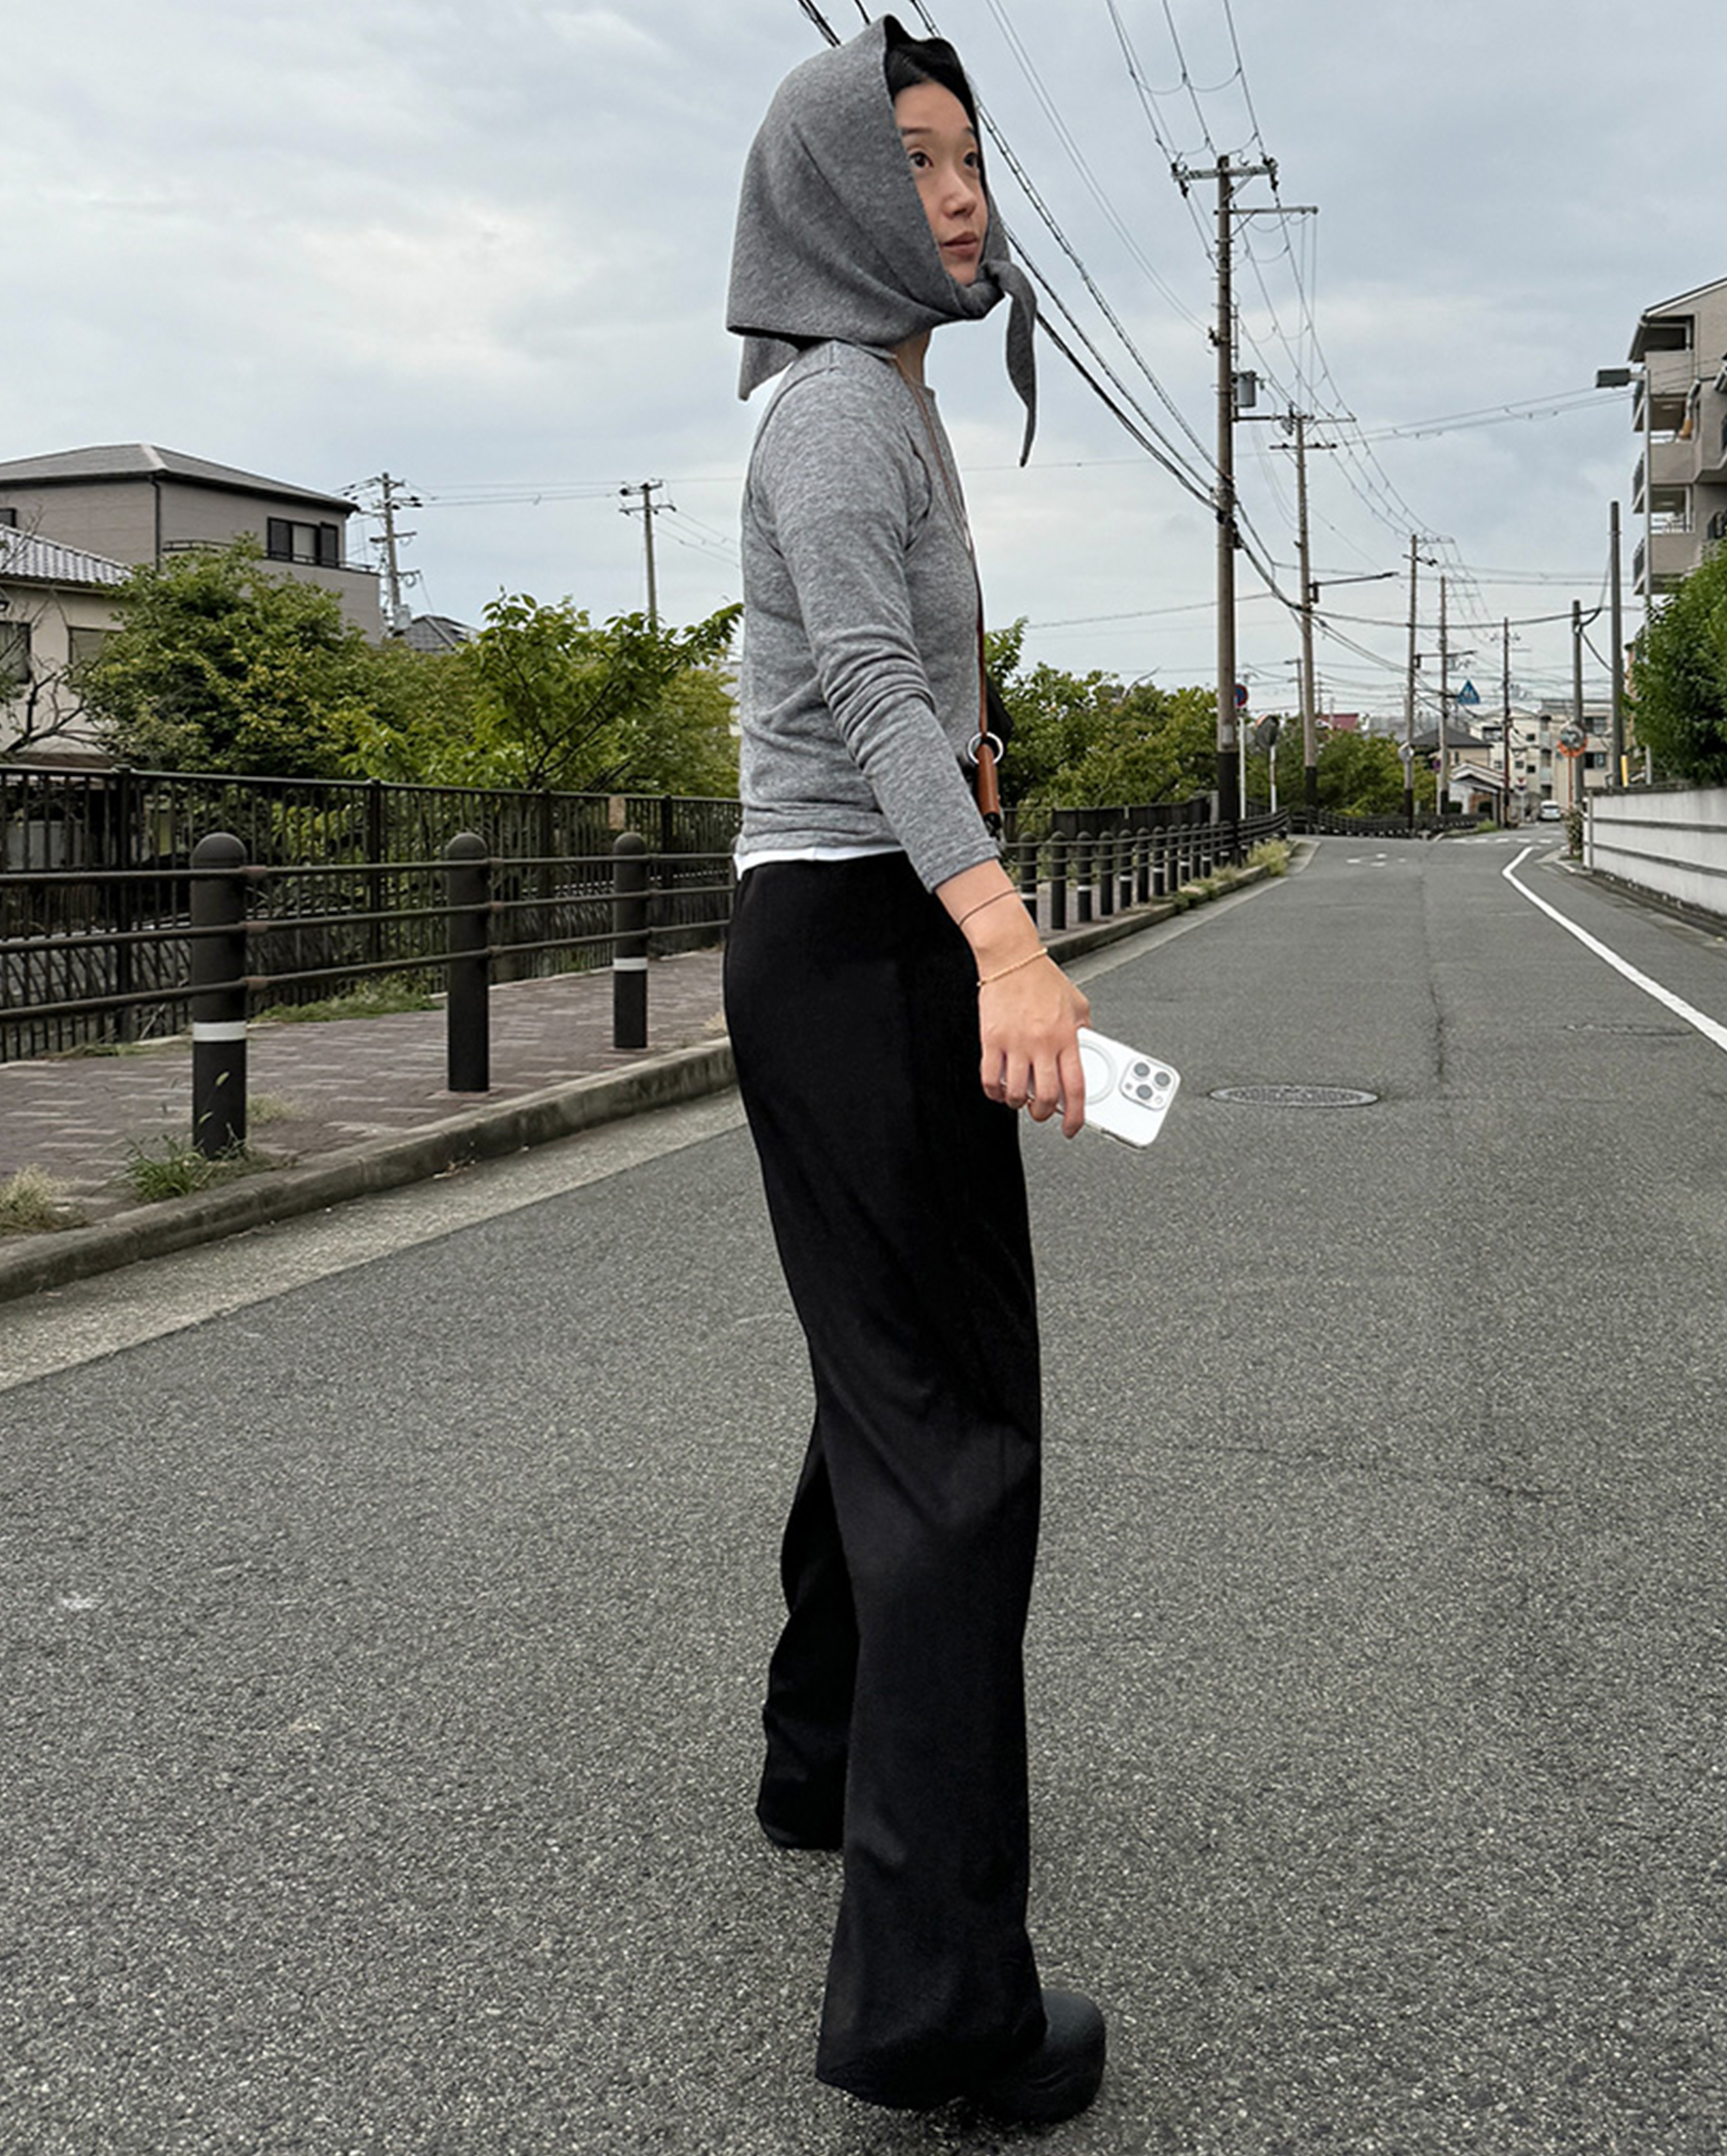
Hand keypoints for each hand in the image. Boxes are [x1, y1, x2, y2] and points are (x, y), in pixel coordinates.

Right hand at [978, 953, 1091, 1136]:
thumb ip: (1084, 1032)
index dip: (1076, 1116)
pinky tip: (1000, 1089)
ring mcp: (1016, 1043)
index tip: (1072, 1127)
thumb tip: (1088, 1054)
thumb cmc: (1042, 979)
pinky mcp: (992, 1039)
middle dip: (1045, 1114)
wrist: (1012, 958)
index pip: (1077, 1087)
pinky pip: (990, 1078)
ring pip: (1017, 1093)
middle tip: (1044, 1113)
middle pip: (1047, 1097)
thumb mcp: (1078, 1004)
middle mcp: (1043, 1043)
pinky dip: (995, 1092)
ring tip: (1021, 1099)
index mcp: (1068, 1037)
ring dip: (1019, 1105)